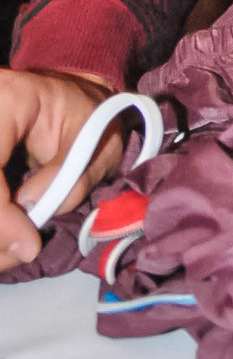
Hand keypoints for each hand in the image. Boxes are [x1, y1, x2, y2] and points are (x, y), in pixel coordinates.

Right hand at [0, 67, 120, 265]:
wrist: (75, 101)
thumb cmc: (89, 117)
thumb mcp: (96, 143)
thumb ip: (68, 178)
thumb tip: (28, 210)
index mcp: (9, 100)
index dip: (0, 213)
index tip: (26, 244)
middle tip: (13, 258)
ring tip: (9, 256)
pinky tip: (4, 242)